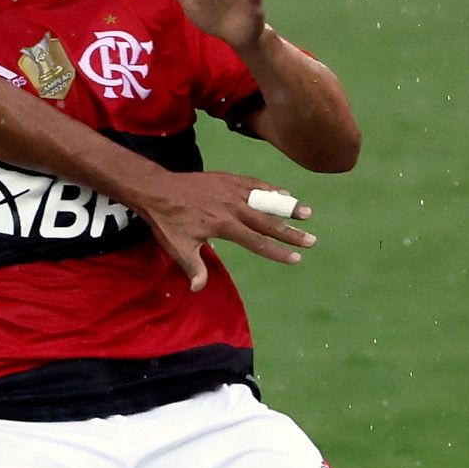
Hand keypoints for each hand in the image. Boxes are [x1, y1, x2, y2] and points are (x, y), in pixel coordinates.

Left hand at [133, 170, 315, 291]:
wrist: (157, 189)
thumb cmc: (167, 221)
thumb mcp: (178, 247)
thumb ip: (193, 267)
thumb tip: (198, 289)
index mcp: (224, 225)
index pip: (257, 242)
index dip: (277, 252)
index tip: (296, 259)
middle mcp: (232, 207)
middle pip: (267, 222)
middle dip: (290, 233)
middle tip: (311, 240)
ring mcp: (232, 190)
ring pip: (265, 199)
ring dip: (287, 206)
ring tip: (307, 213)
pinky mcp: (228, 179)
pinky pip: (254, 183)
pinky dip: (270, 188)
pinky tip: (284, 193)